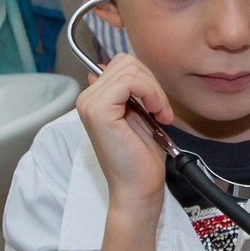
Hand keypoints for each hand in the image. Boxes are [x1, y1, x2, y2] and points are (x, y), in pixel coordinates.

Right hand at [76, 52, 171, 215]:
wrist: (138, 188)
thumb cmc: (141, 159)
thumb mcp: (139, 115)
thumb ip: (131, 92)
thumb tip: (126, 69)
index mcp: (95, 98)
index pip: (121, 63)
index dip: (147, 79)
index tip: (159, 104)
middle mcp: (87, 99)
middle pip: (126, 62)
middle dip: (152, 82)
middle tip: (162, 110)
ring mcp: (90, 104)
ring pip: (129, 69)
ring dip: (154, 89)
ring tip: (161, 113)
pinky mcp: (98, 111)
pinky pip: (129, 81)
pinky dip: (151, 93)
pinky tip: (157, 113)